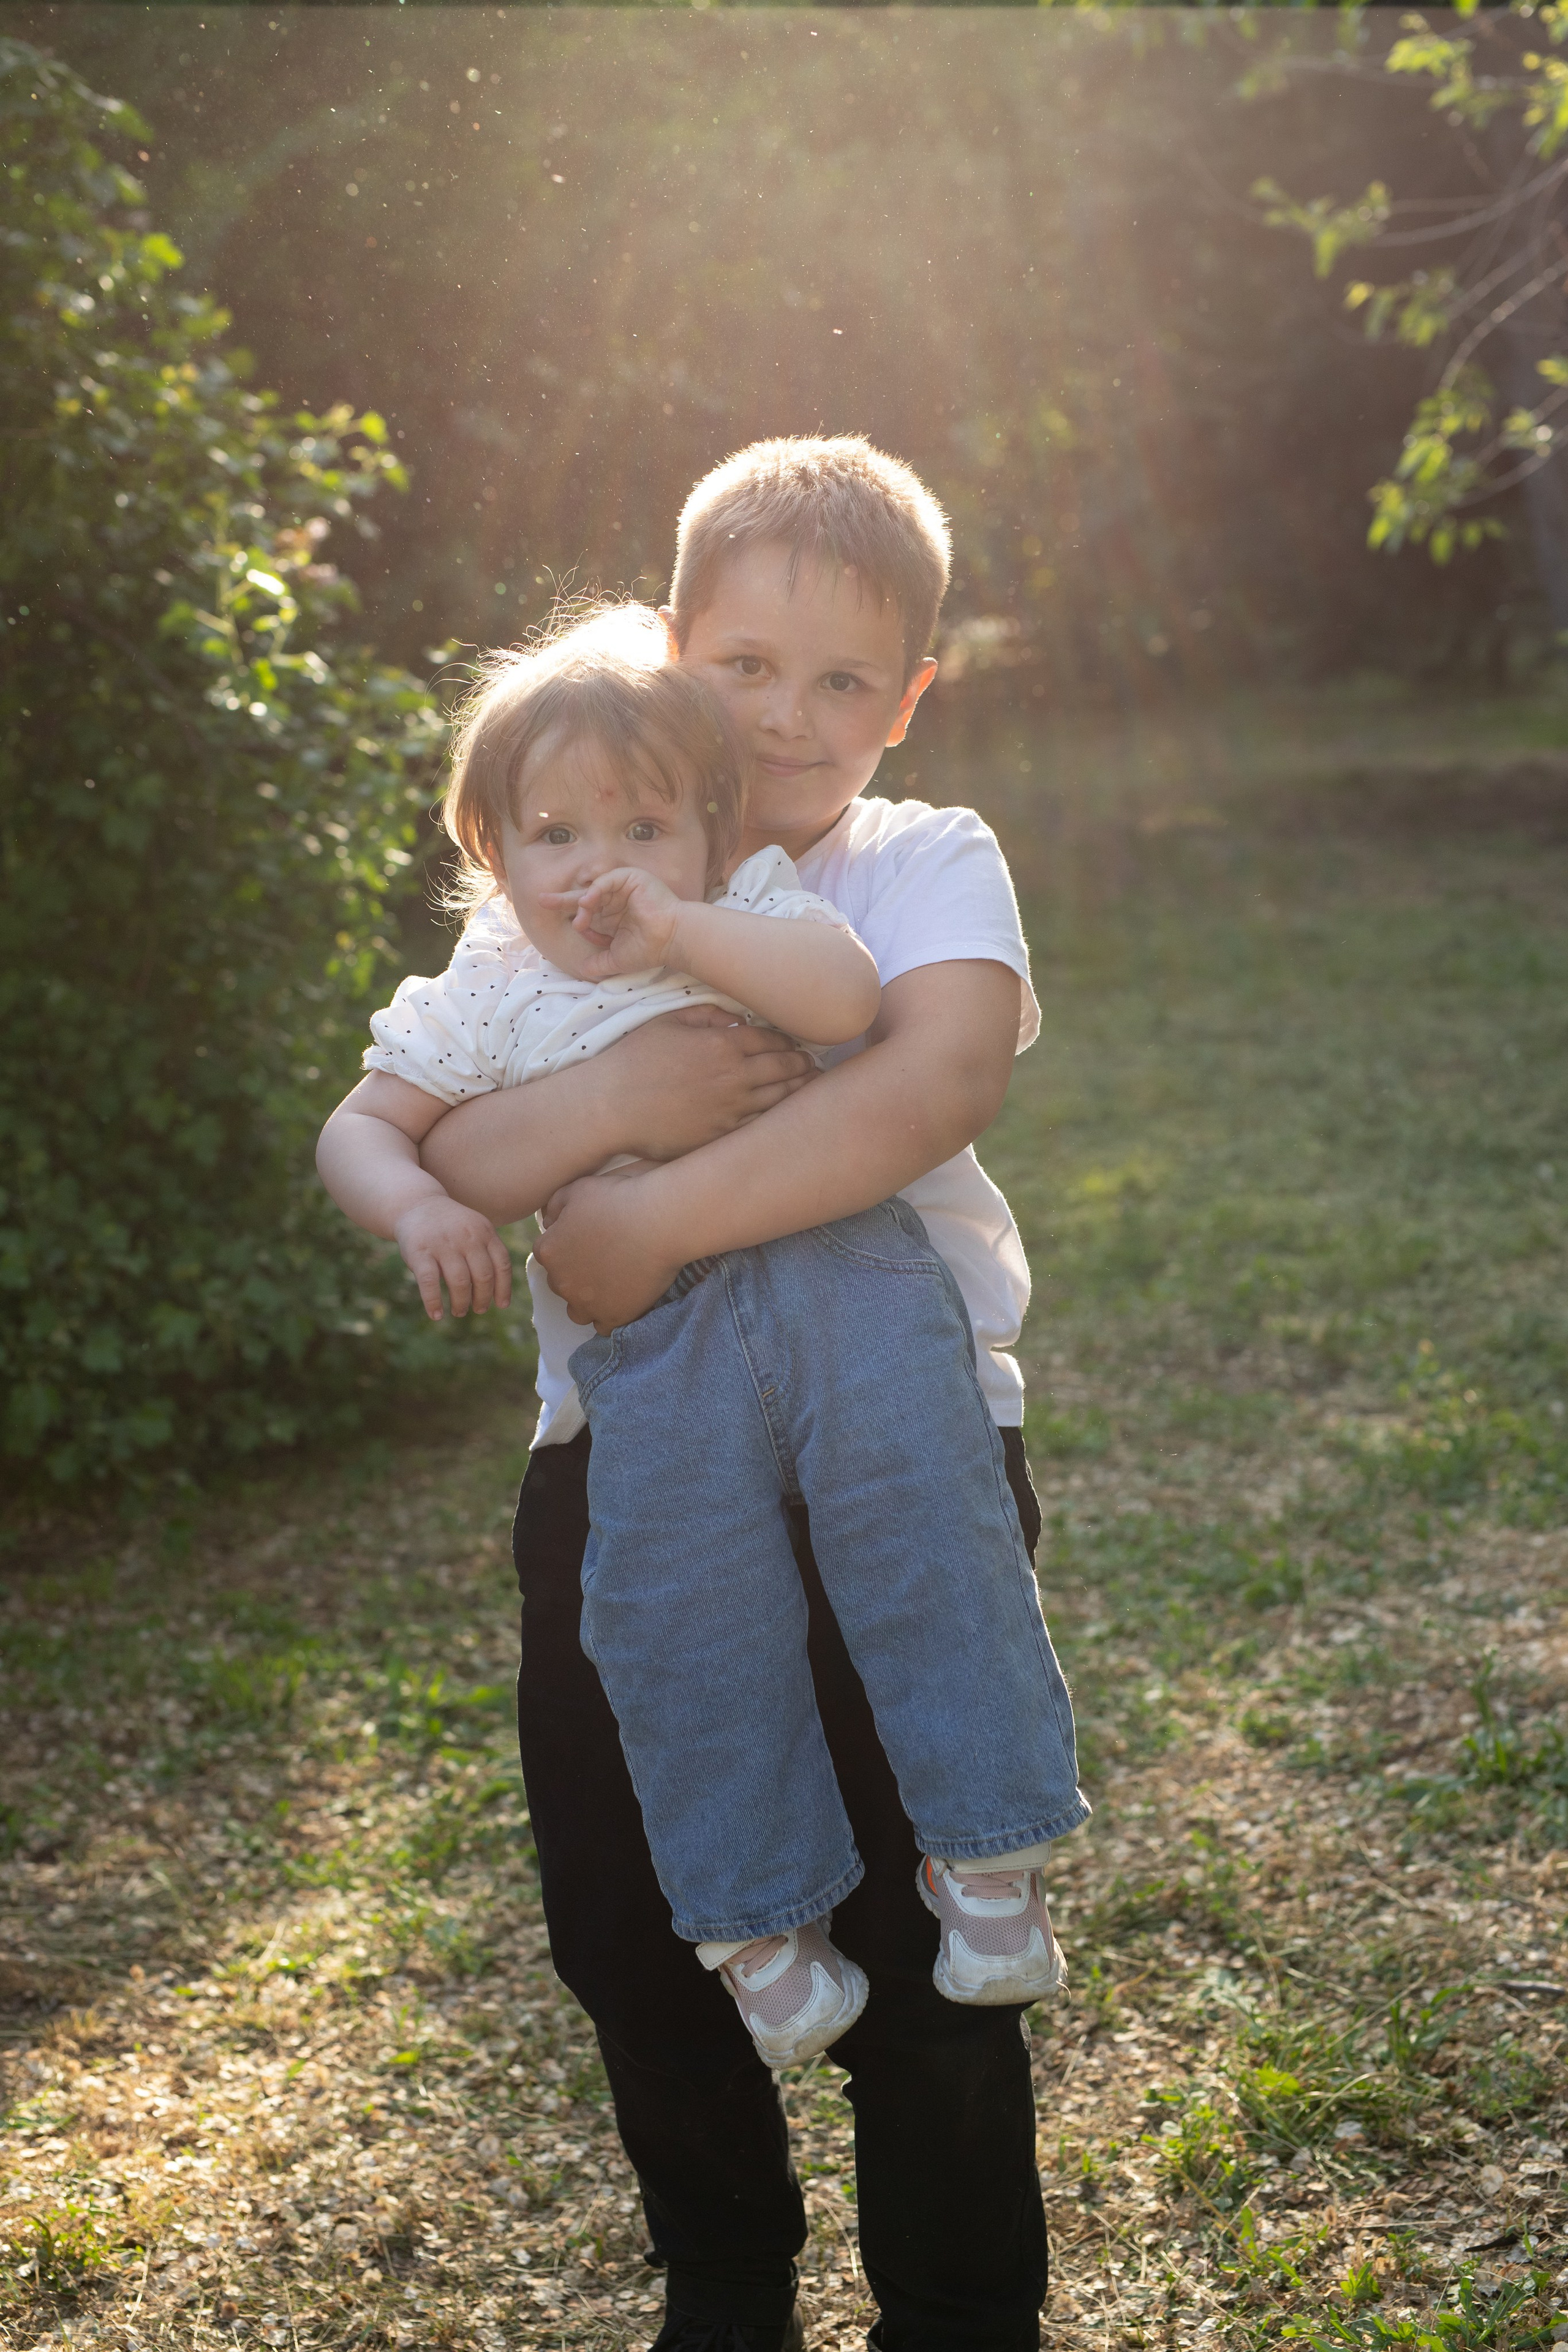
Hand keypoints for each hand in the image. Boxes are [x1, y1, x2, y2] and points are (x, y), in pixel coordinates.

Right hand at [394, 1195, 512, 1321]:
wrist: (416, 1204)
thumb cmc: (451, 1226)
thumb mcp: (475, 1229)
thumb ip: (488, 1252)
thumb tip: (499, 1294)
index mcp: (485, 1231)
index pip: (502, 1265)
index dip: (503, 1289)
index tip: (501, 1305)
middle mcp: (466, 1236)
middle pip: (483, 1276)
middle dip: (482, 1299)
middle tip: (479, 1309)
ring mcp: (442, 1243)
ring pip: (459, 1282)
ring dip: (461, 1303)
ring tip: (460, 1311)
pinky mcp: (419, 1251)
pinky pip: (429, 1282)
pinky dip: (433, 1302)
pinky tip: (436, 1314)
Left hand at [534, 1165, 682, 1332]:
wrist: (659, 1221)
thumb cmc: (619, 1199)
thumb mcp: (578, 1188)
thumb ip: (554, 1205)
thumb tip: (548, 1223)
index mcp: (549, 1251)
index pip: (549, 1254)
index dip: (568, 1246)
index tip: (588, 1239)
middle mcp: (561, 1282)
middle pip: (562, 1283)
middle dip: (576, 1274)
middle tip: (603, 1258)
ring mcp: (587, 1303)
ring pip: (577, 1310)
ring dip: (589, 1300)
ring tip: (611, 1284)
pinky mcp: (613, 1317)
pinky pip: (603, 1326)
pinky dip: (611, 1315)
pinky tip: (623, 1299)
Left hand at [539, 866, 681, 975]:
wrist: (671, 941)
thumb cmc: (650, 949)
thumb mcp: (617, 958)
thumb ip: (599, 963)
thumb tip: (582, 971)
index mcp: (613, 917)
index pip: (588, 914)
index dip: (574, 916)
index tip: (557, 919)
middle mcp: (616, 901)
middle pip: (584, 899)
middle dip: (563, 900)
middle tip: (542, 900)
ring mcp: (624, 889)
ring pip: (595, 892)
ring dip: (584, 905)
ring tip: (581, 920)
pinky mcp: (632, 878)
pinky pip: (608, 880)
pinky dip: (596, 889)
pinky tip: (588, 901)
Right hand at [598, 1005, 815, 1160]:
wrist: (611, 1106)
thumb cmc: (633, 1060)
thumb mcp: (667, 1022)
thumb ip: (706, 1014)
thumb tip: (734, 1018)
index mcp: (722, 1044)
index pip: (770, 1040)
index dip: (787, 1041)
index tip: (795, 1043)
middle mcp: (733, 1077)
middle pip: (783, 1068)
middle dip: (803, 1064)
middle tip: (814, 1064)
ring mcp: (730, 1109)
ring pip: (778, 1098)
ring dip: (799, 1090)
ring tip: (812, 1086)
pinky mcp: (721, 1135)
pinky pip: (759, 1125)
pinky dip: (777, 1118)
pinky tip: (786, 1115)